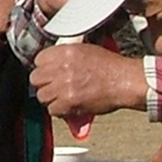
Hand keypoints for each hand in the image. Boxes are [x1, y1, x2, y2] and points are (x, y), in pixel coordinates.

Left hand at [30, 43, 146, 116]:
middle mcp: (62, 67)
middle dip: (45, 84)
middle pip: (36, 78)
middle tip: (54, 87)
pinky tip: (69, 106)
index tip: (49, 72)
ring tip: (63, 98)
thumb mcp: (87, 51)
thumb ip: (67, 56)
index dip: (44, 68)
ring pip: (42, 96)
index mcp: (66, 51)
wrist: (126, 81)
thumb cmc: (113, 68)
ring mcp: (64, 85)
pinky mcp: (69, 102)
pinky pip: (53, 110)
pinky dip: (60, 111)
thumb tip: (55, 64)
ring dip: (51, 99)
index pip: (38, 59)